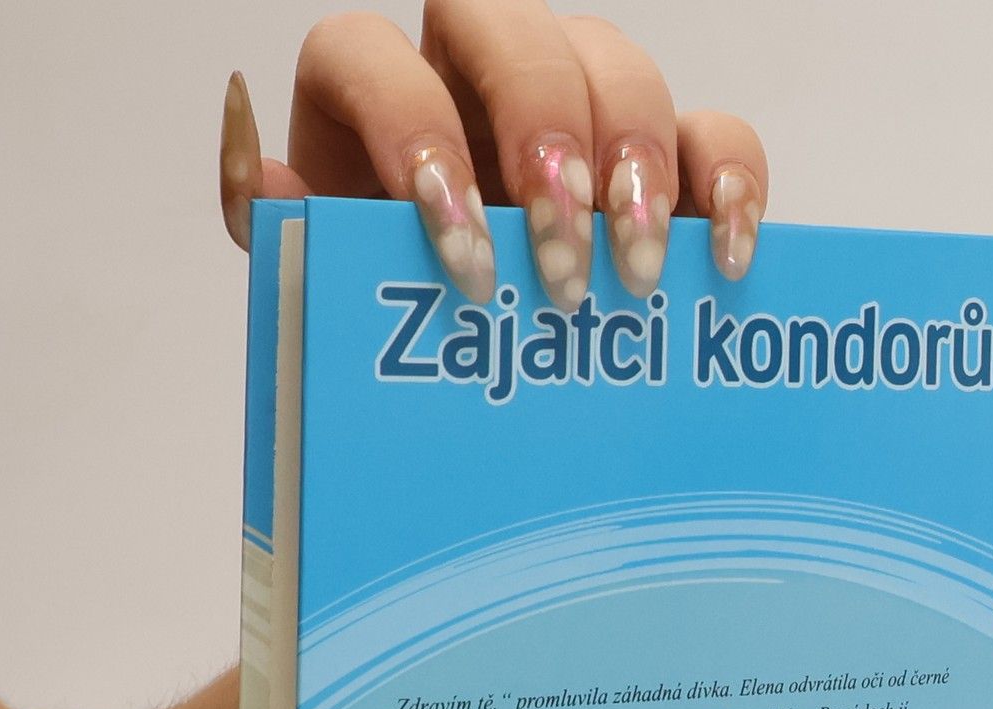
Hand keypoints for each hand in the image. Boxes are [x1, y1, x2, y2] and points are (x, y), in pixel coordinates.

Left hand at [219, 2, 767, 307]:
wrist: (471, 388)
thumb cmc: (396, 333)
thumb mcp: (325, 297)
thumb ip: (282, 234)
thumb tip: (263, 166)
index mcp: (371, 107)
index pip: (370, 55)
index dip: (411, 130)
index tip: (456, 247)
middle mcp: (471, 85)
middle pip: (506, 24)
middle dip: (541, 133)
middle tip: (561, 260)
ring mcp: (574, 113)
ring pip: (616, 62)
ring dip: (635, 163)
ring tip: (634, 274)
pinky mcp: (662, 164)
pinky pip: (713, 131)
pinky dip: (729, 182)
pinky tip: (722, 257)